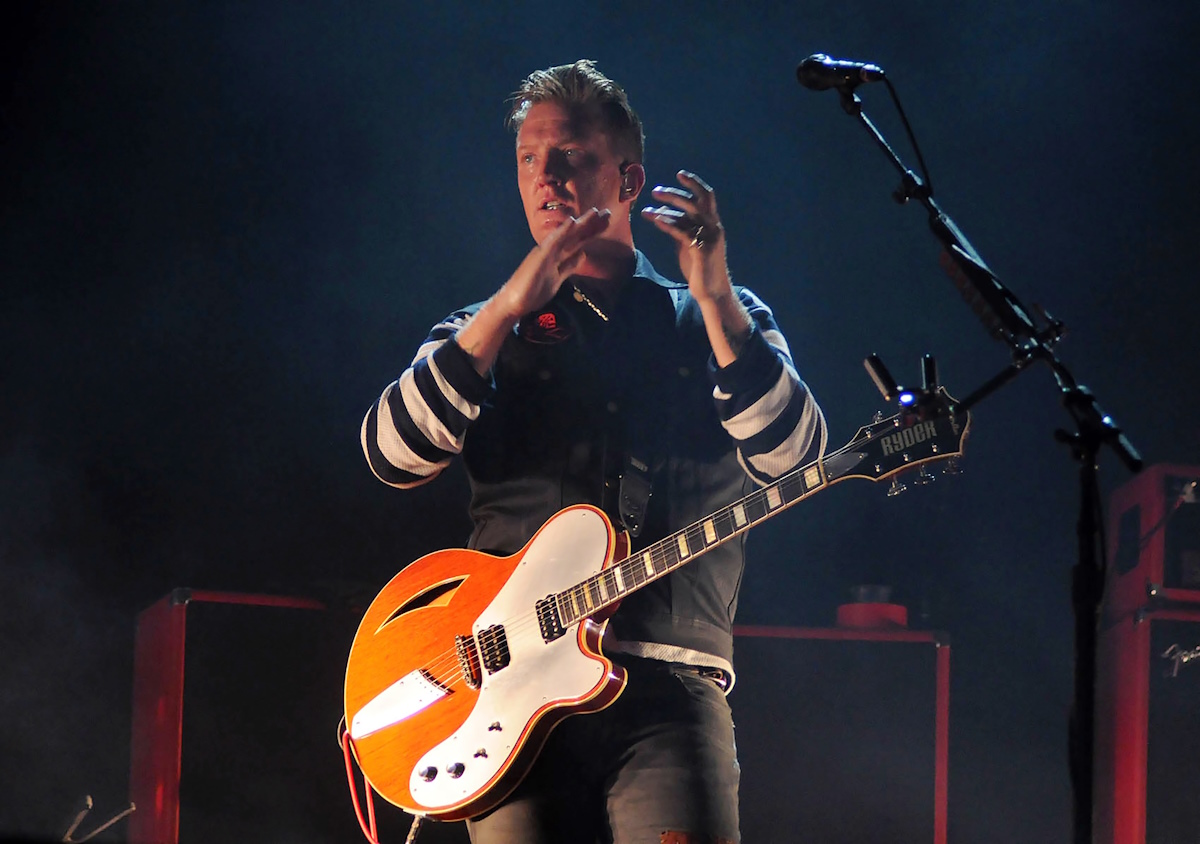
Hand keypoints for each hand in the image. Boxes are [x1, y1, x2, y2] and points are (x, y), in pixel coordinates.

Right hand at [495, 207, 610, 318]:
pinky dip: (563, 231)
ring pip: (567, 235)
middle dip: (592, 224)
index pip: (579, 241)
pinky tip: (572, 221)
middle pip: (576, 235)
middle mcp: (552, 250)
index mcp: (558, 256)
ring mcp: (546, 252)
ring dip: (581, 223)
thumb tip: (582, 255)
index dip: (592, 232)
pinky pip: (553, 242)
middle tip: (608, 212)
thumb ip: (569, 266)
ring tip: (595, 211)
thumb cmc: (533, 292)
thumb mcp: (558, 278)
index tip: (606, 223)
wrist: (514, 302)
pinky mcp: (539, 257)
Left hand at [640, 171, 731, 304]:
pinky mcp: (701, 250)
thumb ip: (681, 229)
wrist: (712, 292)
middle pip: (698, 199)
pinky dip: (668, 223)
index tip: (679, 174)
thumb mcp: (688, 244)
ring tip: (649, 206)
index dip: (694, 183)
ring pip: (689, 213)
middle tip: (655, 191)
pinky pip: (682, 231)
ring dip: (668, 205)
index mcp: (712, 224)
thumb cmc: (699, 269)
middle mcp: (714, 227)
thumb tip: (664, 215)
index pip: (706, 197)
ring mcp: (709, 238)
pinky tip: (655, 220)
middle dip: (676, 192)